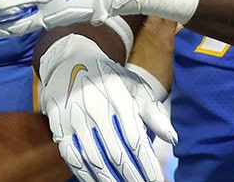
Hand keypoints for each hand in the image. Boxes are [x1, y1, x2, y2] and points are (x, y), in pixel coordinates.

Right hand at [39, 34, 175, 181]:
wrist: (71, 63)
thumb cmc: (110, 79)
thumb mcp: (135, 87)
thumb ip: (154, 113)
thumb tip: (173, 139)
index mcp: (118, 96)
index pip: (135, 138)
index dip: (147, 163)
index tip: (158, 179)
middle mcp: (95, 107)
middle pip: (116, 151)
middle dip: (133, 175)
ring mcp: (75, 119)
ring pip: (94, 158)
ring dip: (111, 179)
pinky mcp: (60, 127)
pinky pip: (73, 158)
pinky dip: (87, 174)